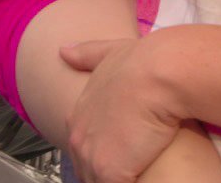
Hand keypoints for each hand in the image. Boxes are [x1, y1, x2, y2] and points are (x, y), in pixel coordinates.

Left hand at [62, 35, 186, 182]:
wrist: (157, 74)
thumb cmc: (142, 64)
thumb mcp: (108, 53)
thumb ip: (85, 55)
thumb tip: (63, 51)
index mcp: (78, 116)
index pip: (83, 149)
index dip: (102, 155)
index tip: (120, 157)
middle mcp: (78, 138)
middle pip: (86, 171)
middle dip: (106, 173)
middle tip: (129, 168)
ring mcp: (91, 156)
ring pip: (97, 182)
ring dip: (117, 179)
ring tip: (138, 175)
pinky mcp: (109, 171)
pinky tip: (146, 180)